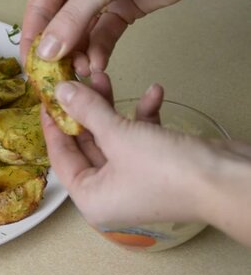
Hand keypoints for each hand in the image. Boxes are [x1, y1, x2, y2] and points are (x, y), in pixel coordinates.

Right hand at [20, 0, 188, 74]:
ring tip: (84, 70)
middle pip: (59, 25)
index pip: (39, 11)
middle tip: (61, 76)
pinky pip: (106, 33)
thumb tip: (47, 52)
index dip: (33, 39)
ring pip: (83, 33)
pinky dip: (102, 49)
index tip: (32, 67)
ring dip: (82, 54)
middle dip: (61, 52)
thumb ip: (72, 20)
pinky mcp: (123, 8)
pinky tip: (100, 64)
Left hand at [41, 72, 250, 246]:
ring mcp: (132, 179)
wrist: (228, 180)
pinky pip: (139, 137)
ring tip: (105, 76)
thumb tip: (60, 91)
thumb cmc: (166, 169)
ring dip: (111, 107)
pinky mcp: (155, 165)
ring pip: (112, 137)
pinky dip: (144, 116)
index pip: (60, 157)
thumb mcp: (119, 136)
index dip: (52, 125)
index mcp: (91, 198)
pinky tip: (154, 92)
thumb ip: (87, 111)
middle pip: (86, 143)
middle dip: (84, 109)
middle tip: (76, 79)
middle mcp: (108, 192)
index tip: (46, 97)